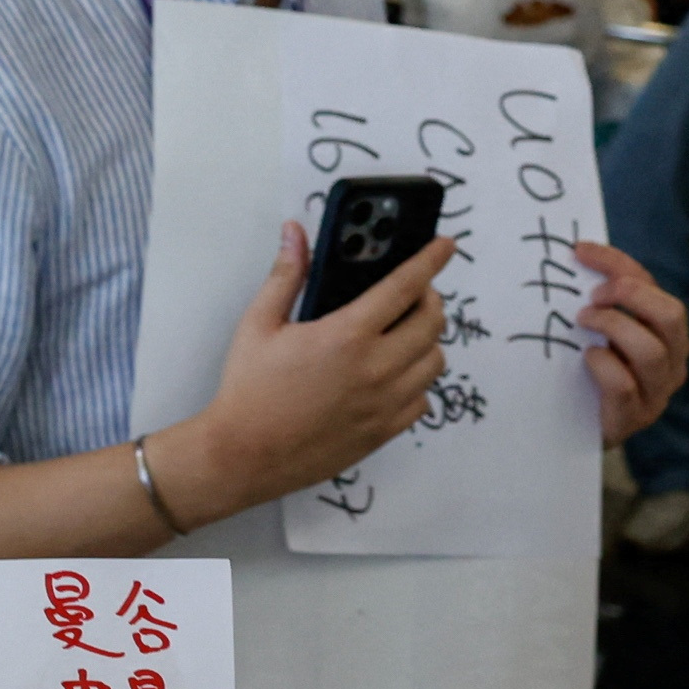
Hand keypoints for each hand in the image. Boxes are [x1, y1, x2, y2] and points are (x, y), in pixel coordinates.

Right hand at [184, 219, 451, 509]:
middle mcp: (375, 369)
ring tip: (403, 334)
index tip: (445, 245)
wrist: (244, 455)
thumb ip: (286, 275)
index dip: (430, 260)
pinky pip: (422, 400)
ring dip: (426, 340)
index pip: (405, 286)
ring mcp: (384, 404)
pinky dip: (416, 382)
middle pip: (432, 322)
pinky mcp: (383, 432)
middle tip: (413, 293)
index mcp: (346, 335)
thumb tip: (295, 233)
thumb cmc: (249, 389)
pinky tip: (393, 376)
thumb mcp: (259, 324)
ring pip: (434, 361)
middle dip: (430, 298)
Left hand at [573, 238, 688, 437]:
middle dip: (630, 295)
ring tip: (583, 323)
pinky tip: (588, 358)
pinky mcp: (635, 417)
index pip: (651, 284)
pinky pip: (625, 386)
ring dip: (613, 327)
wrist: (581, 429)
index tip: (579, 251)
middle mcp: (672, 359)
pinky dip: (604, 365)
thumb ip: (601, 301)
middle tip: (591, 296)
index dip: (616, 263)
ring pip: (651, 351)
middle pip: (670, 314)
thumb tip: (576, 255)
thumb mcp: (602, 330)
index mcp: (666, 330)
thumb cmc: (593, 371)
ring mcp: (657, 391)